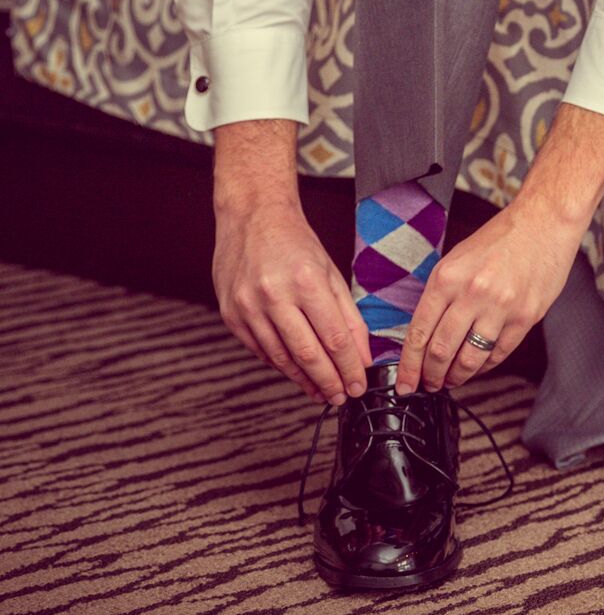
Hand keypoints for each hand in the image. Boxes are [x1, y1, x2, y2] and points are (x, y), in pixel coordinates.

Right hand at [213, 198, 372, 405]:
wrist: (251, 217)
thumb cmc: (295, 242)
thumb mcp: (330, 272)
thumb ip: (348, 317)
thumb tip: (362, 358)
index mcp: (306, 280)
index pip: (334, 338)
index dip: (349, 368)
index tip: (359, 385)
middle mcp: (274, 295)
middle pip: (308, 354)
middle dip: (329, 382)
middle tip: (342, 397)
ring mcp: (248, 307)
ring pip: (281, 358)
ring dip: (304, 380)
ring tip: (321, 391)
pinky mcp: (231, 315)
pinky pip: (260, 350)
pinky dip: (281, 365)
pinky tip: (296, 372)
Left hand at [394, 196, 584, 394]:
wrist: (544, 222)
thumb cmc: (500, 238)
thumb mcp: (457, 258)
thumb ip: (441, 294)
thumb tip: (425, 334)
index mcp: (448, 276)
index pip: (419, 331)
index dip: (409, 365)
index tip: (406, 383)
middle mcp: (472, 292)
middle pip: (441, 351)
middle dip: (431, 376)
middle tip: (429, 384)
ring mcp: (501, 307)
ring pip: (470, 359)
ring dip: (457, 376)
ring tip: (451, 379)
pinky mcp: (525, 317)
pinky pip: (498, 353)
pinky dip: (484, 366)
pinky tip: (477, 367)